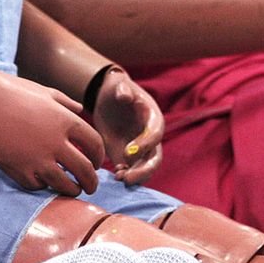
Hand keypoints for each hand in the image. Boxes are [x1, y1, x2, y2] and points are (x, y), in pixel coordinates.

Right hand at [0, 65, 102, 196]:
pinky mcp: (18, 169)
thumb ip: (66, 104)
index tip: (97, 163)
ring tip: (73, 189)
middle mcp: (55, 142)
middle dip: (92, 182)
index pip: (95, 145)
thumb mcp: (45, 92)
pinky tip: (45, 182)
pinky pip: (38, 185)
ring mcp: (36, 158)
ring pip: (64, 184)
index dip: (100, 156)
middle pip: (85, 170)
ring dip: (72, 189)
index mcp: (66, 120)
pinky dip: (44, 185)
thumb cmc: (12, 91)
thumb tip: (80, 111)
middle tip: (91, 186)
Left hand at [91, 68, 163, 185]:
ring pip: (144, 168)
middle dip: (144, 170)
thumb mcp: (119, 84)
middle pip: (155, 158)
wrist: (108, 99)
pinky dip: (125, 175)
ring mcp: (140, 149)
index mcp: (153, 119)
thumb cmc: (117, 89)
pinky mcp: (127, 156)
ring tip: (119, 178)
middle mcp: (150, 137)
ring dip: (135, 177)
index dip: (145, 144)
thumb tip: (125, 97)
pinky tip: (115, 175)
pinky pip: (131, 170)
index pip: (155, 134)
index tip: (128, 152)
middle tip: (127, 178)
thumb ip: (123, 89)